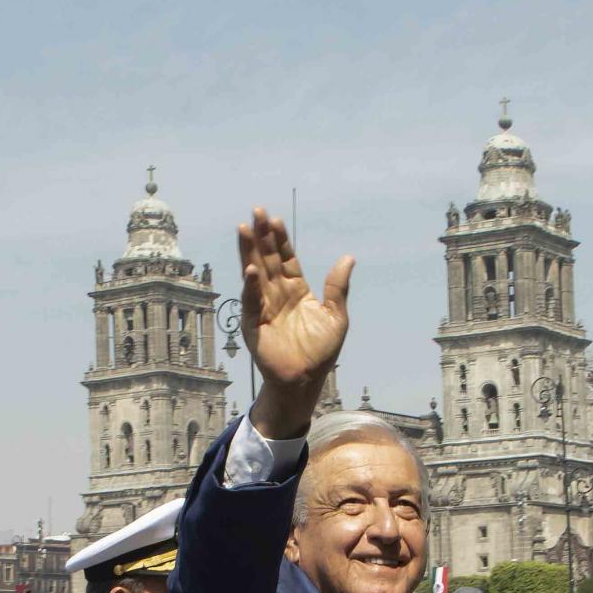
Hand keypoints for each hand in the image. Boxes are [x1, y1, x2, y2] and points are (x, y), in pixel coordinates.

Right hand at [236, 208, 353, 439]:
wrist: (306, 380)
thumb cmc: (321, 353)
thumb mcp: (336, 316)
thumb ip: (338, 287)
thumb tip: (348, 258)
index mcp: (296, 291)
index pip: (286, 259)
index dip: (280, 240)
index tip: (275, 219)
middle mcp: (277, 295)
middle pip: (267, 260)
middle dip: (261, 237)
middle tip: (255, 212)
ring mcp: (264, 308)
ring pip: (255, 274)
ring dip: (248, 253)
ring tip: (243, 230)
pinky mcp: (254, 326)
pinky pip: (252, 303)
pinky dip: (250, 288)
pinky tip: (250, 270)